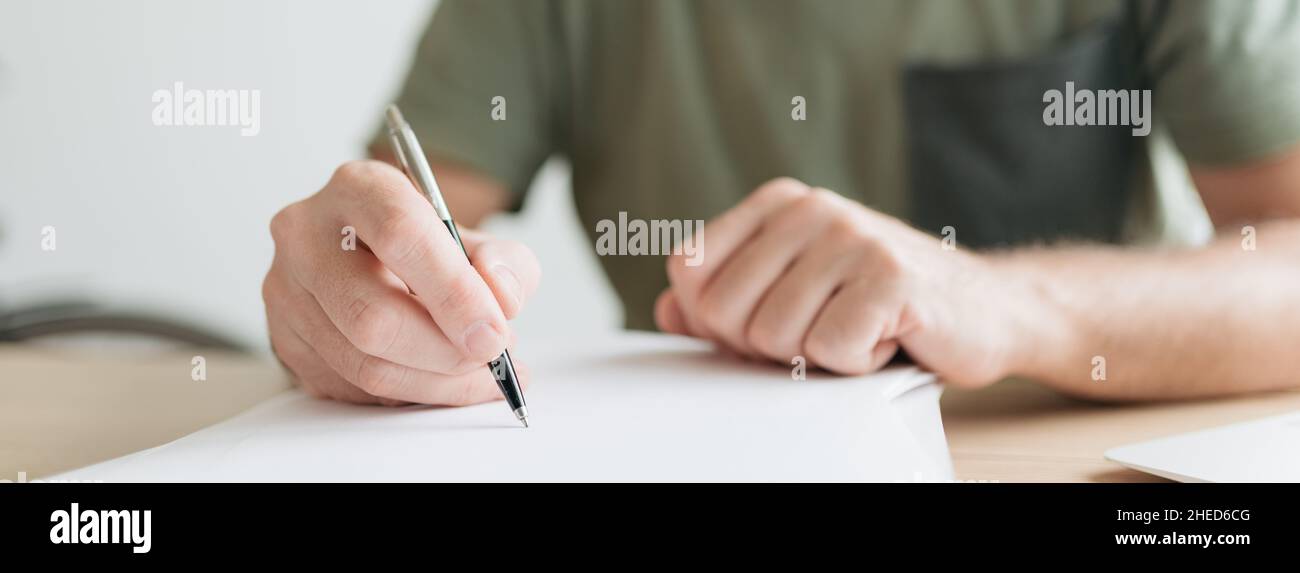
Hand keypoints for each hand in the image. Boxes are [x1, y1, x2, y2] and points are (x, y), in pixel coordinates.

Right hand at [263, 160, 538, 404]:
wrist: (378, 263)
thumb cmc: (430, 252)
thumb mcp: (481, 242)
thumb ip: (506, 265)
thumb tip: (501, 299)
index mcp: (359, 189)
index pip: (402, 235)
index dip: (454, 293)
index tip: (494, 334)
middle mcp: (307, 234)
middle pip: (372, 314)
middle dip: (445, 352)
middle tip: (489, 359)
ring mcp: (286, 290)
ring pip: (362, 362)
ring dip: (434, 383)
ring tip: (476, 375)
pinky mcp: (284, 339)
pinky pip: (351, 388)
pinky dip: (409, 395)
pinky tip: (437, 380)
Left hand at [656, 177, 1037, 386]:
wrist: (988, 310)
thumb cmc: (881, 306)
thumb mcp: (795, 295)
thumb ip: (724, 302)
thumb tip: (668, 309)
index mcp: (779, 203)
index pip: (688, 273)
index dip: (719, 320)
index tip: (773, 319)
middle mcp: (812, 208)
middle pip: (723, 312)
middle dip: (765, 345)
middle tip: (822, 331)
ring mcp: (853, 237)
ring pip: (773, 337)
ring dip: (816, 357)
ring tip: (859, 329)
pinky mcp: (891, 278)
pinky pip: (830, 351)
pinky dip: (857, 364)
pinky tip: (888, 338)